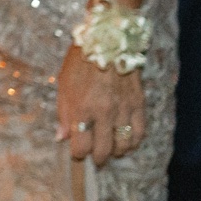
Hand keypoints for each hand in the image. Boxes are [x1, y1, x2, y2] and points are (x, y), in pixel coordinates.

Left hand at [55, 44, 146, 165]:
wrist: (107, 42)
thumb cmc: (80, 63)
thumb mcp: (63, 85)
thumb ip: (63, 114)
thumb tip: (61, 137)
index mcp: (82, 108)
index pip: (81, 145)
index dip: (78, 153)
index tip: (77, 152)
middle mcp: (104, 112)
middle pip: (104, 149)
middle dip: (97, 158)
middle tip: (95, 158)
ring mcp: (124, 109)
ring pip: (123, 144)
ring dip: (116, 152)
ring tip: (110, 151)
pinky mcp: (138, 104)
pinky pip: (139, 132)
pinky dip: (133, 142)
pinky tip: (127, 143)